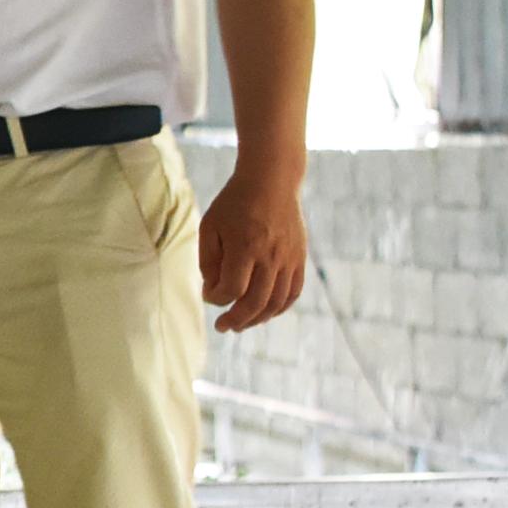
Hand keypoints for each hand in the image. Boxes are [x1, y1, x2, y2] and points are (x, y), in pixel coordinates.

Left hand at [200, 160, 308, 330]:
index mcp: (245, 247)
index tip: (209, 294)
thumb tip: (214, 293)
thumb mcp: (210, 226)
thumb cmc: (234, 203)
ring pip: (276, 303)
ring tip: (241, 324)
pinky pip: (293, 293)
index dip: (217, 299)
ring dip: (257, 319)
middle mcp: (271, 256)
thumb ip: (209, 262)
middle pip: (255, 303)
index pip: (231, 289)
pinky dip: (279, 308)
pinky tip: (264, 313)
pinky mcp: (299, 258)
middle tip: (222, 326)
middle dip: (236, 320)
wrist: (271, 180)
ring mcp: (289, 259)